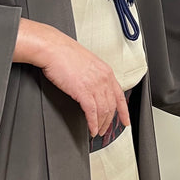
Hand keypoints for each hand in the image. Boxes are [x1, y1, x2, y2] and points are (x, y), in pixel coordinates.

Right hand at [13, 19, 128, 136]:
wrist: (53, 48)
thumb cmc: (65, 54)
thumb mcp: (87, 63)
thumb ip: (94, 76)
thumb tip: (94, 88)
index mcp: (106, 71)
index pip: (120, 95)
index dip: (124, 111)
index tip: (126, 120)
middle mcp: (103, 78)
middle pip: (112, 106)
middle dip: (109, 121)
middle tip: (105, 130)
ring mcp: (94, 85)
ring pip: (104, 111)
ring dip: (101, 124)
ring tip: (96, 131)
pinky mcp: (82, 91)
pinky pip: (92, 112)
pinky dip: (93, 123)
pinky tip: (91, 128)